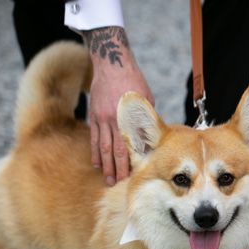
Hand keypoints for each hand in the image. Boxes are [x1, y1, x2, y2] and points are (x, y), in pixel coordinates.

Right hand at [83, 27, 153, 184]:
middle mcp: (113, 120)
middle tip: (117, 186)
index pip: (129, 147)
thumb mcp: (147, 98)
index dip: (129, 164)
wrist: (111, 63)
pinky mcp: (94, 115)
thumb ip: (148, 119)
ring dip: (105, 165)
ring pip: (103, 147)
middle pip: (115, 151)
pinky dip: (95, 152)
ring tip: (106, 180)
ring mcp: (101, 119)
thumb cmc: (134, 80)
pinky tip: (96, 164)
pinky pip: (94, 138)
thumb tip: (155, 138)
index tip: (132, 177)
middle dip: (116, 170)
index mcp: (128, 117)